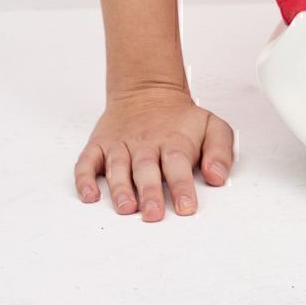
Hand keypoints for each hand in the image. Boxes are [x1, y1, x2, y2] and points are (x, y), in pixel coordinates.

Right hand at [73, 82, 235, 219]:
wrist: (148, 90)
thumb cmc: (179, 118)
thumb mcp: (211, 126)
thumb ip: (220, 151)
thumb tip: (217, 176)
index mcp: (173, 142)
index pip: (178, 165)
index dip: (182, 187)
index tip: (186, 207)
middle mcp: (145, 144)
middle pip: (146, 169)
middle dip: (149, 192)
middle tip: (153, 214)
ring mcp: (120, 145)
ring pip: (118, 167)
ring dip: (120, 188)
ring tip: (126, 207)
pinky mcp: (99, 146)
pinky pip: (87, 162)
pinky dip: (85, 179)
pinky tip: (90, 196)